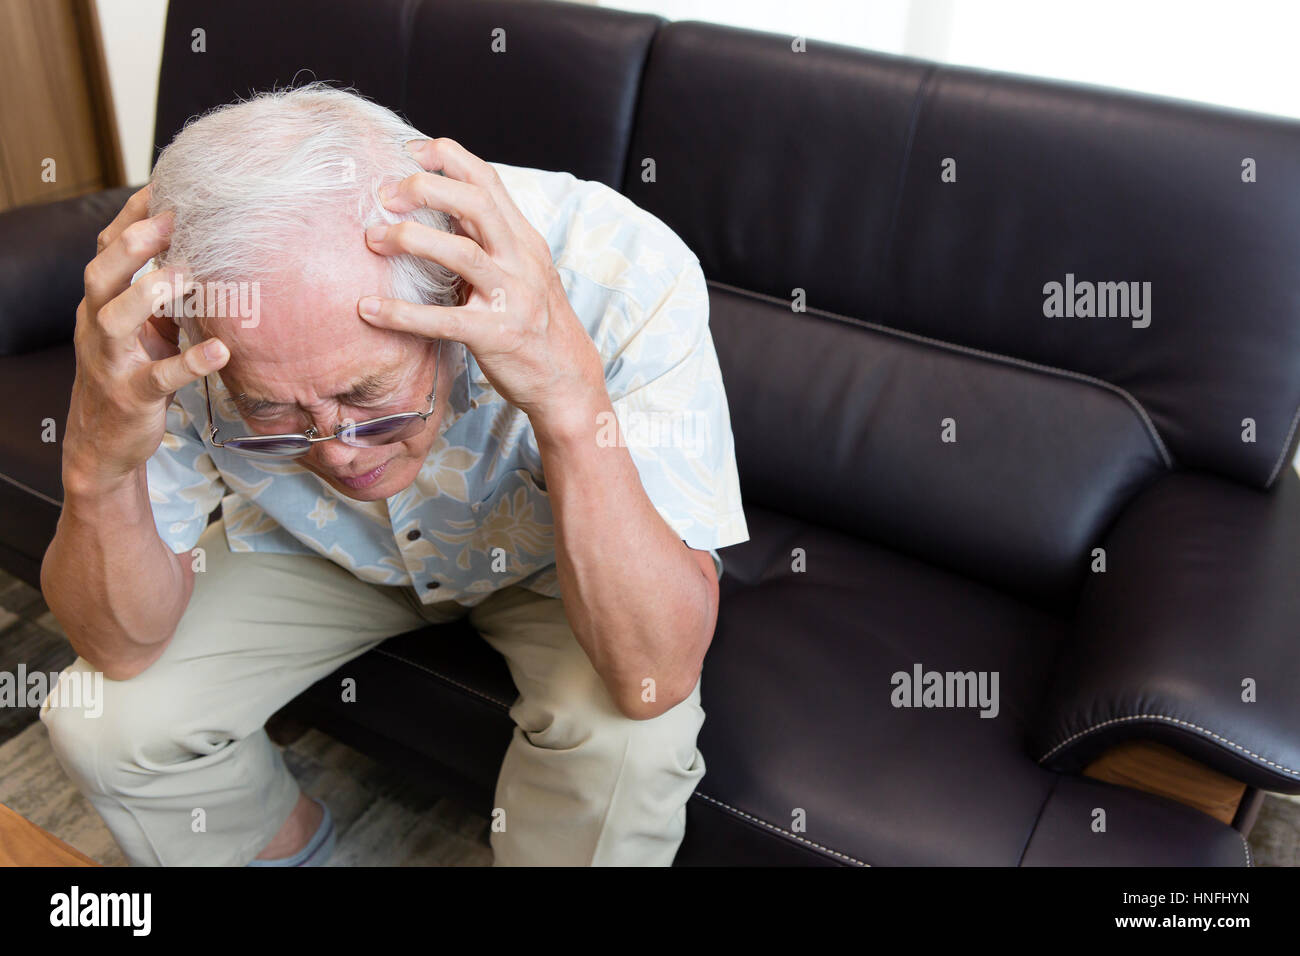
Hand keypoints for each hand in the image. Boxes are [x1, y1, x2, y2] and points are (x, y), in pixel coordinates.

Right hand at [63, 185, 229, 493]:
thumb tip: (203, 250)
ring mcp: (112, 361)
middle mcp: (98, 326)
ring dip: (149, 293)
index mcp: (102, 303)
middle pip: (101, 274)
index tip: (164, 185)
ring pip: (114, 319)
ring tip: (186, 274)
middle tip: (170, 218)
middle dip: (132, 244)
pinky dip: (189, 362)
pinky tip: (219, 351)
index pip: (107, 249)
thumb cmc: (132, 373)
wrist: (103, 442)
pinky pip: (159, 377)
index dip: (132, 217)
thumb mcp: (143, 329)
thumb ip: (162, 294)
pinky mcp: (132, 396)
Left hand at [357, 138, 605, 435]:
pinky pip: (444, 320)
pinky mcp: (497, 335)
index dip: (448, 157)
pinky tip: (370, 309)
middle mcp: (521, 260)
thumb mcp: (520, 271)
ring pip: (461, 252)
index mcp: (523, 239)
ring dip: (411, 238)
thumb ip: (486, 241)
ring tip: (373, 239)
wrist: (567, 381)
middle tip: (384, 195)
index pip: (488, 180)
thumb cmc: (534, 324)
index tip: (409, 153)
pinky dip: (403, 313)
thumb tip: (435, 209)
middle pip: (475, 203)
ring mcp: (511, 297)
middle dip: (425, 188)